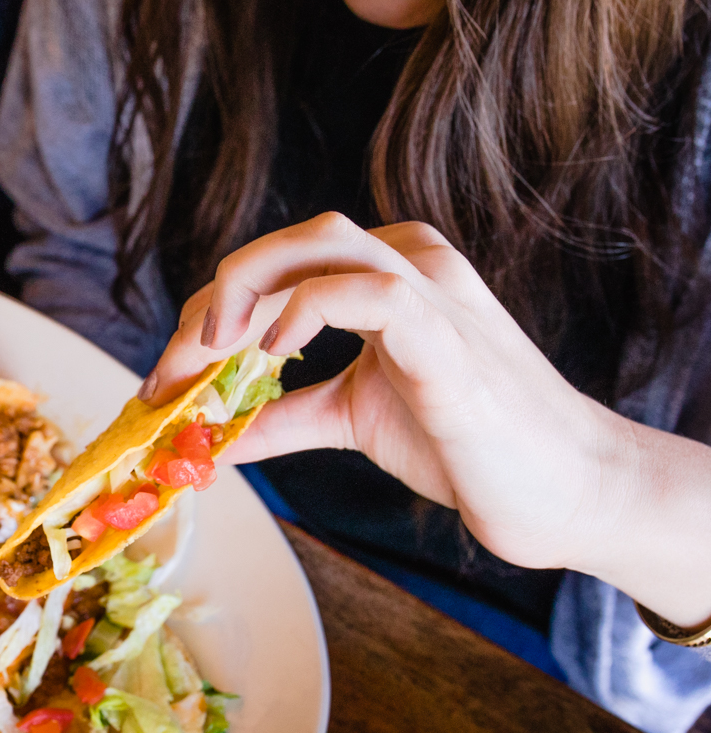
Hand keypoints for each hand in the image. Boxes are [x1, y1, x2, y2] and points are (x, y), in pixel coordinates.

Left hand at [144, 211, 625, 573]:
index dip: (210, 318)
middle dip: (213, 305)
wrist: (564, 491)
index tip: (168, 379)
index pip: (278, 271)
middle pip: (285, 247)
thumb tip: (217, 432)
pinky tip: (273, 352)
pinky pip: (367, 289)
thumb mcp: (352, 421)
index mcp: (385, 276)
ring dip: (243, 292)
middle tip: (169, 373)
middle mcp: (406, 263)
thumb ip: (287, 415)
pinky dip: (307, 309)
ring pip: (320, 240)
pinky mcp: (446, 332)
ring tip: (205, 355)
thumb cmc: (469, 446)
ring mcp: (431, 288)